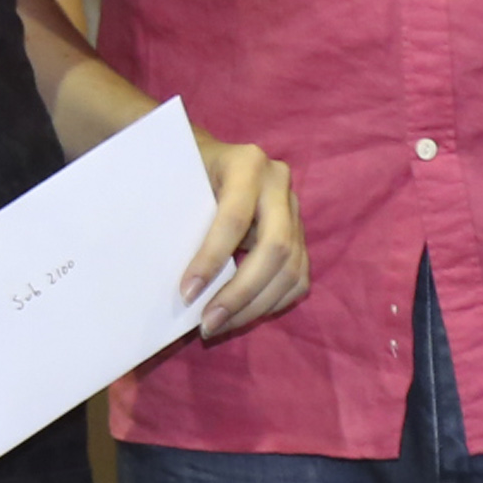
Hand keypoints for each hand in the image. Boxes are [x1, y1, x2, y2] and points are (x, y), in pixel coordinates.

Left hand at [187, 134, 306, 338]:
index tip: (186, 293)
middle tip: (208, 323)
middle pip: (276, 248)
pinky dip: (271, 303)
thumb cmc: (188, 171)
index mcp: (247, 163)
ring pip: (292, 269)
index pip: (235, 217)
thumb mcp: (181, 182)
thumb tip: (181, 282)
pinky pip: (297, 278)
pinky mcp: (301, 232)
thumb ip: (183, 219)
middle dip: (241, 293)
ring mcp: (295, 208)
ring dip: (255, 307)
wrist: (211, 158)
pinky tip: (241, 314)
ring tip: (219, 324)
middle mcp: (278, 182)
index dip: (212, 259)